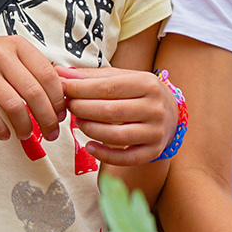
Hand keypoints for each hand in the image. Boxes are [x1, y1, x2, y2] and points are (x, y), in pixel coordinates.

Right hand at [0, 35, 63, 141]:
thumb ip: (31, 68)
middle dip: (47, 118)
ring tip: (26, 135)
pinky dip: (0, 129)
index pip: (48, 74)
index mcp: (17, 45)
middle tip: (51, 132)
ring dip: (25, 127)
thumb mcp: (7, 51)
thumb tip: (60, 94)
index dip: (58, 99)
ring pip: (14, 106)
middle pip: (35, 93)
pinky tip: (4, 134)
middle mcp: (1, 55)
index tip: (61, 114)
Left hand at [57, 66, 174, 164]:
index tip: (62, 88)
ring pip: (116, 136)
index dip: (80, 89)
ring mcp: (156, 132)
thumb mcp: (121, 78)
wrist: (171, 113)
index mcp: (148, 83)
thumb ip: (90, 76)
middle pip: (110, 111)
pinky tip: (89, 146)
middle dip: (82, 109)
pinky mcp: (153, 151)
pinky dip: (103, 154)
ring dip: (90, 130)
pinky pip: (125, 158)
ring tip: (78, 122)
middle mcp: (155, 108)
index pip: (107, 87)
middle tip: (68, 106)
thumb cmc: (139, 93)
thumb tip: (59, 72)